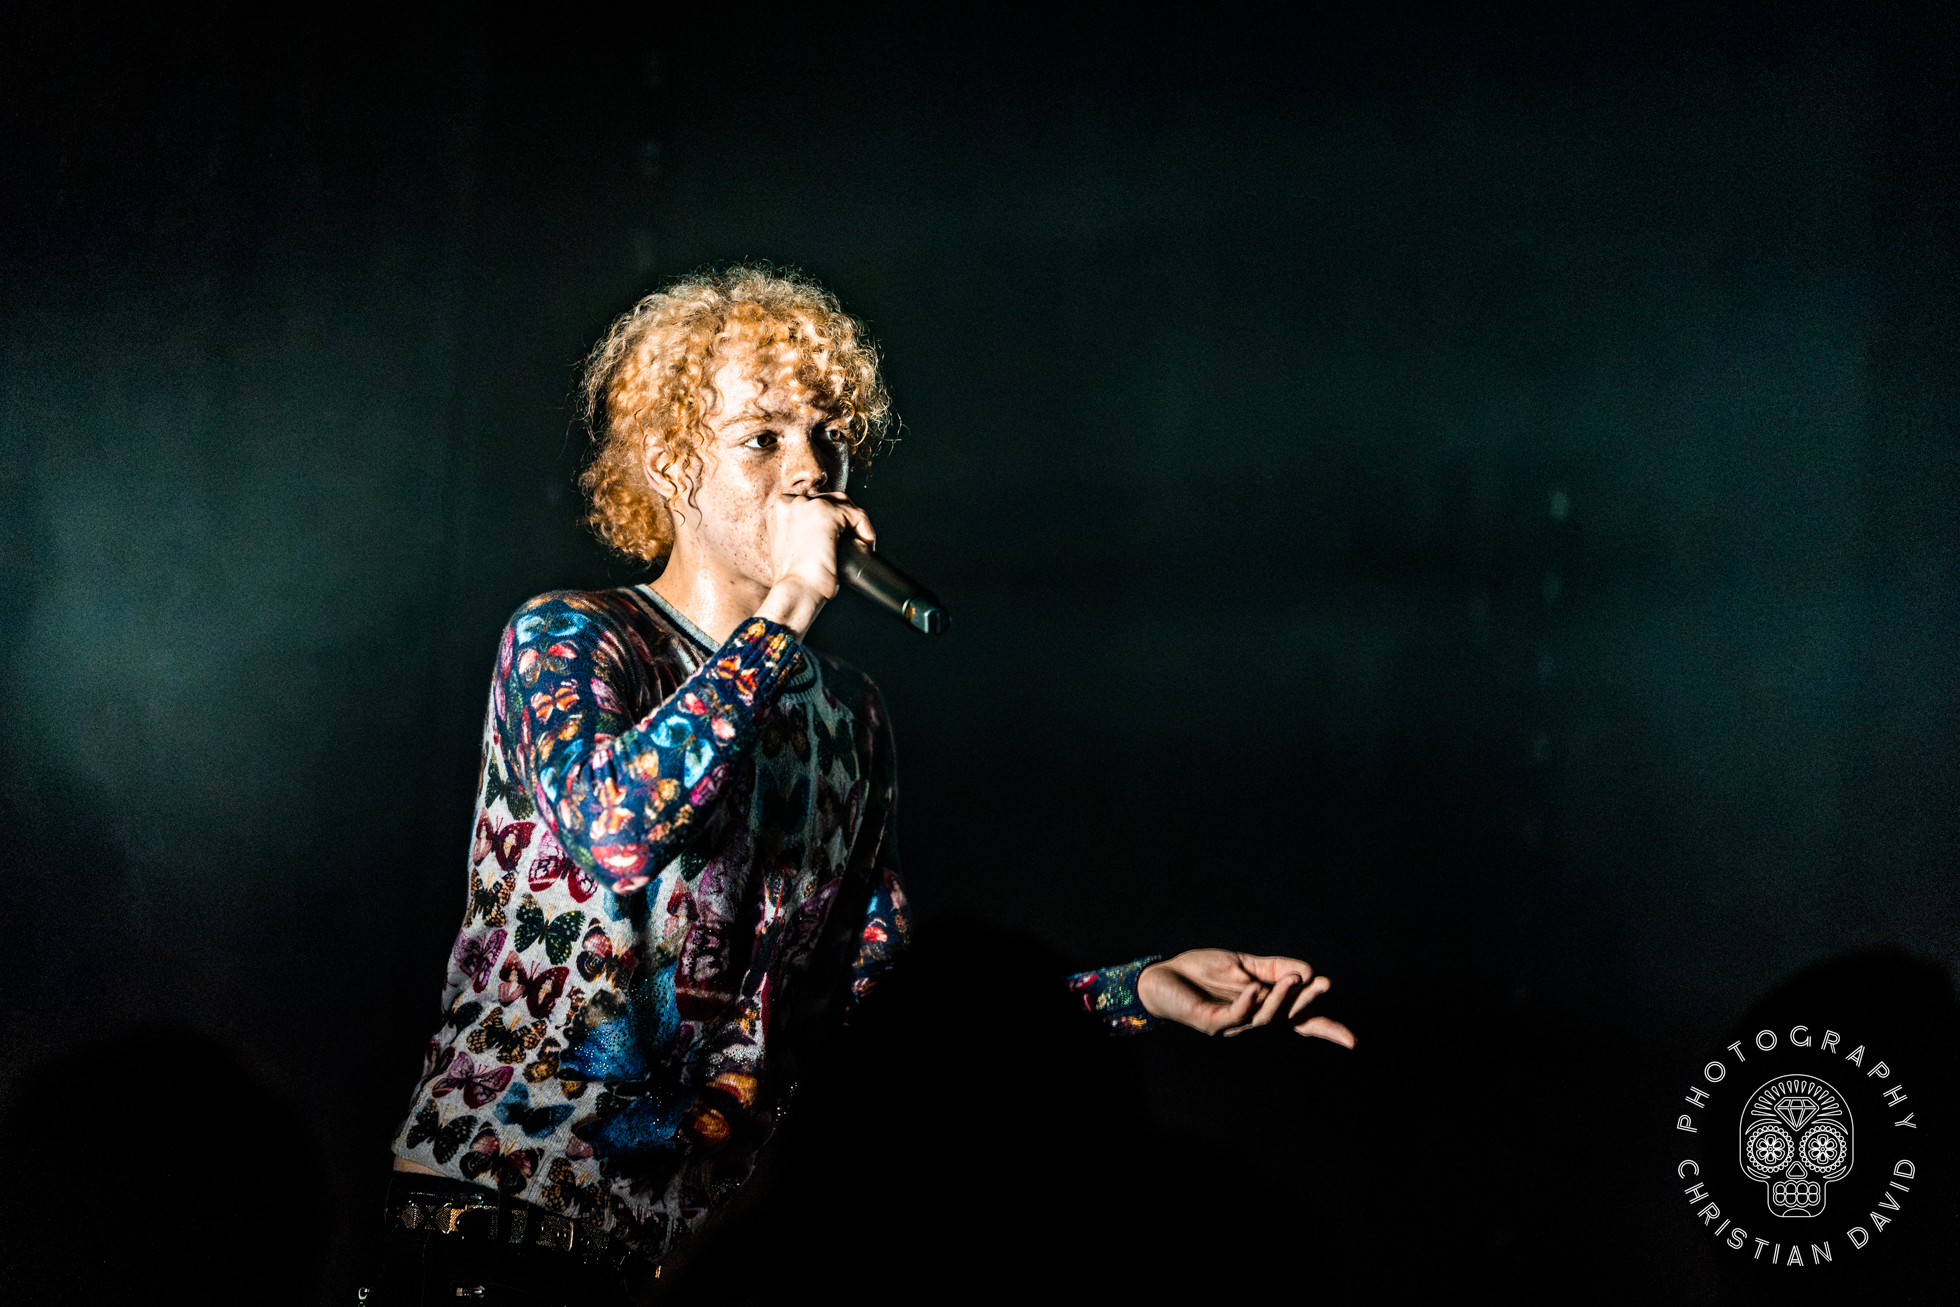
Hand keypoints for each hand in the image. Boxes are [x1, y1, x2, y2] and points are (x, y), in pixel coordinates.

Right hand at [754, 492, 874, 636]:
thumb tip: (821, 535)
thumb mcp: (790, 549)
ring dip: (855, 524)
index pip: (811, 504)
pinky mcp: (827, 513)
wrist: (795, 591)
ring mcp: (808, 505)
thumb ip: (800, 535)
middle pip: (828, 500)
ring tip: (859, 545)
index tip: (837, 538)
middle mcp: (790, 503)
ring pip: (844, 505)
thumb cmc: (792, 580)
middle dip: (844, 519)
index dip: (829, 521)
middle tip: (852, 542)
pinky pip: (857, 515)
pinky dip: (866, 530)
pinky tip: (866, 545)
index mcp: (778, 510)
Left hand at [1137, 950, 1355, 1045]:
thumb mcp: (1244, 964)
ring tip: (1292, 978)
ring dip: (1280, 998)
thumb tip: (1306, 971)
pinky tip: (1254, 988)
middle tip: (1324, 984)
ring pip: (1265, 1018)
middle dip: (1307, 1002)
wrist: (1162, 976)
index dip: (1325, 1029)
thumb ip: (1274, 968)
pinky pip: (1235, 1016)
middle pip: (1288, 1019)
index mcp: (1264, 1008)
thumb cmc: (1202, 972)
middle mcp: (1252, 1021)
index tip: (1352, 1042)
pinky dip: (1247, 1003)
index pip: (1300, 1021)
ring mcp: (1233, 1025)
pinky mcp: (1211, 1023)